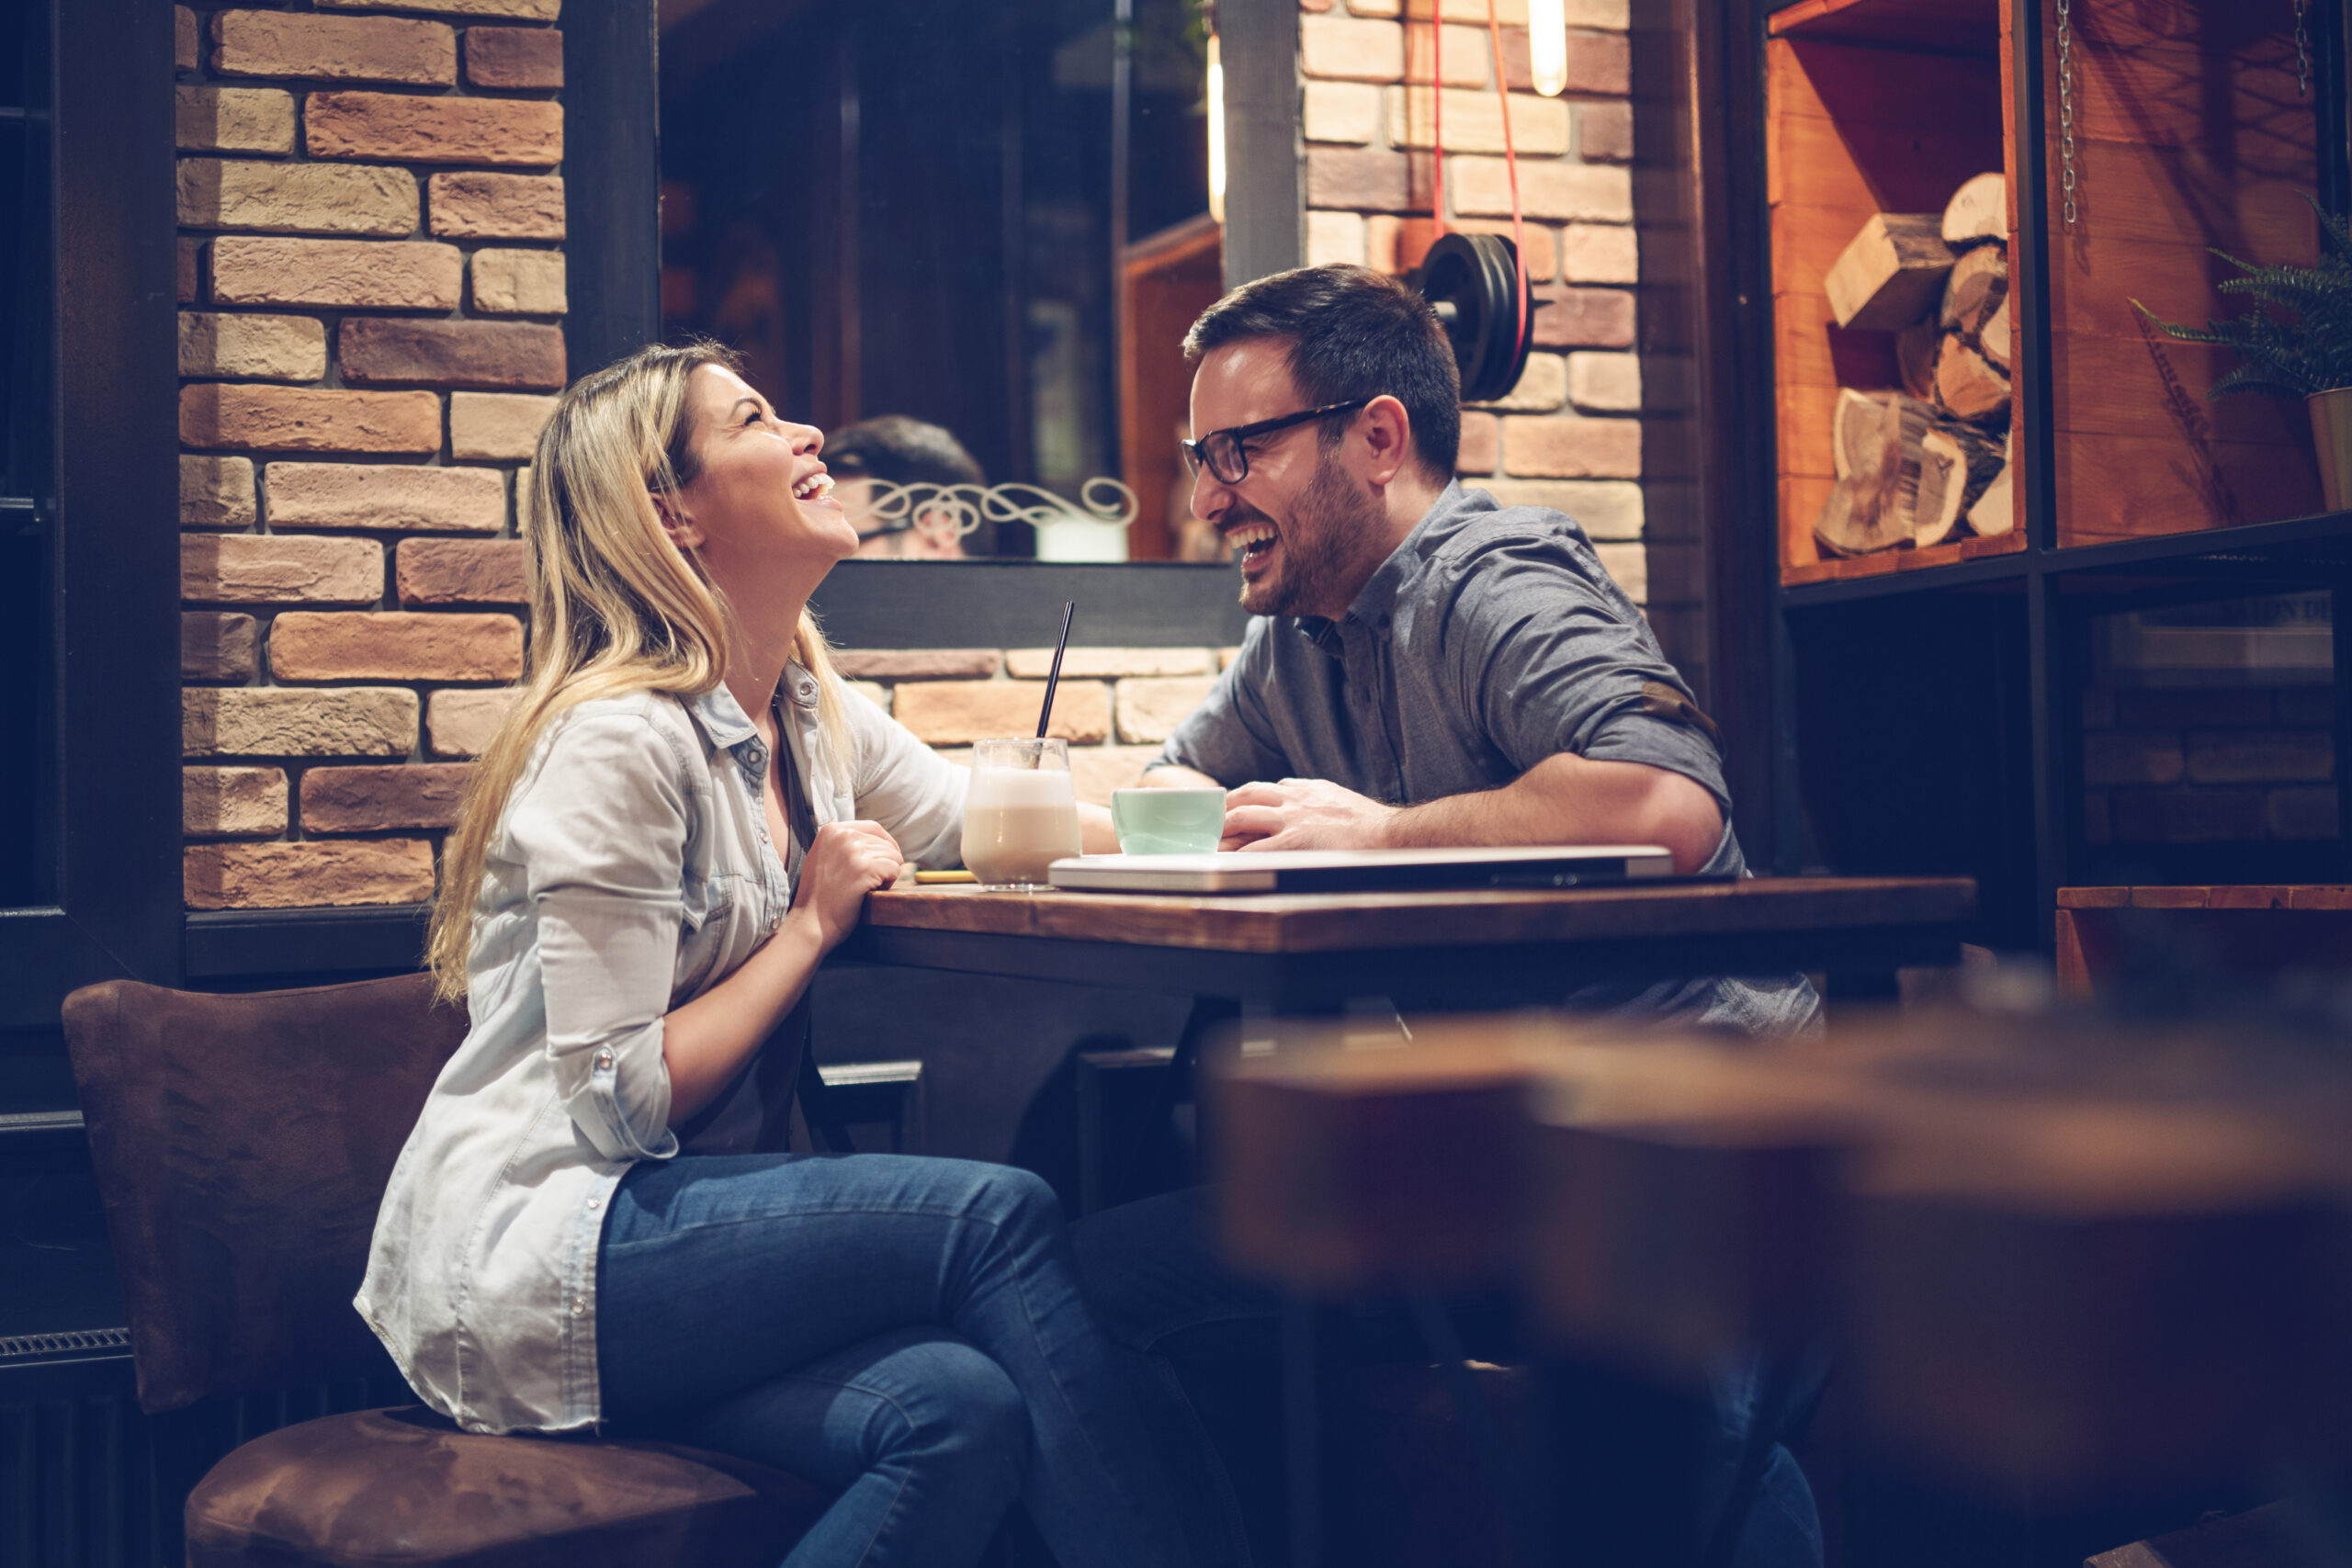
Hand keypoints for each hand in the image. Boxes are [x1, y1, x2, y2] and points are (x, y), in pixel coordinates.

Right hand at [788, 819, 903, 951]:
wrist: (809, 923)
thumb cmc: (819, 896)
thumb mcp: (823, 857)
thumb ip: (843, 844)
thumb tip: (874, 840)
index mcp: (832, 830)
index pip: (873, 828)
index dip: (886, 843)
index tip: (887, 859)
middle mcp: (843, 836)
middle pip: (885, 843)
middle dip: (886, 862)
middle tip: (870, 882)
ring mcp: (853, 852)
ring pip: (893, 856)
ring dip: (887, 875)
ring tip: (868, 888)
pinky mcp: (864, 869)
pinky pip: (894, 869)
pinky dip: (889, 883)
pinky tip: (872, 892)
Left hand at [1221, 778, 1398, 851]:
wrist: (1389, 834)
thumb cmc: (1369, 823)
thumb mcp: (1338, 797)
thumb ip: (1315, 796)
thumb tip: (1295, 795)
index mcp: (1307, 789)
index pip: (1267, 789)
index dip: (1246, 798)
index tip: (1235, 806)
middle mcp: (1295, 799)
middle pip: (1247, 795)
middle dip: (1226, 806)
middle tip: (1212, 818)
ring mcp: (1292, 820)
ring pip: (1244, 816)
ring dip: (1223, 827)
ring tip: (1210, 838)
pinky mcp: (1295, 843)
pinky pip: (1256, 849)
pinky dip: (1238, 856)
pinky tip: (1227, 863)